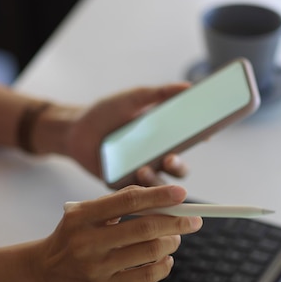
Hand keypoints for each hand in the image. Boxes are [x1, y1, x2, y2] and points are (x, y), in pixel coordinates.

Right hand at [28, 185, 202, 281]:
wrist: (45, 271)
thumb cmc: (72, 236)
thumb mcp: (84, 213)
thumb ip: (117, 203)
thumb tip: (161, 199)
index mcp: (82, 216)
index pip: (128, 201)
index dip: (159, 196)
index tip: (181, 194)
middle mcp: (88, 242)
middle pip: (144, 228)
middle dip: (176, 222)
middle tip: (193, 220)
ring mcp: (97, 267)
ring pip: (149, 252)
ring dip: (171, 243)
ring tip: (175, 239)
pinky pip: (146, 276)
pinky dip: (163, 265)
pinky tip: (166, 259)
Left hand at [63, 83, 190, 185]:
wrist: (75, 130)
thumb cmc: (106, 113)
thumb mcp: (133, 99)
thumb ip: (160, 93)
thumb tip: (189, 87)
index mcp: (163, 138)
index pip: (188, 143)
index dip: (200, 140)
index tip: (205, 135)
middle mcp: (156, 158)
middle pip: (178, 169)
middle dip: (178, 166)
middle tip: (170, 157)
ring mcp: (140, 174)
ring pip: (159, 186)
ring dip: (156, 181)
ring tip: (143, 169)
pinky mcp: (123, 187)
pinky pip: (136, 195)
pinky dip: (137, 190)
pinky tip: (130, 179)